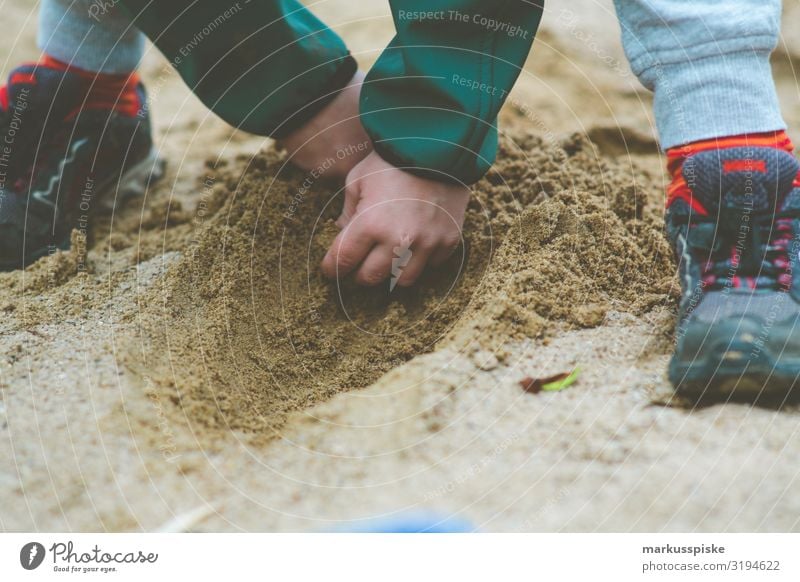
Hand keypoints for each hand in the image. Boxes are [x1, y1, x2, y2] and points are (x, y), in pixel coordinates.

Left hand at [321, 152, 469, 287]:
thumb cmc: (391, 160)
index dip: (331, 269)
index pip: (342, 261)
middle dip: (358, 273)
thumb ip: (348, 212)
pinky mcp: (448, 240)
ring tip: (388, 257)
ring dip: (391, 272)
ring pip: (402, 281)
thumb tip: (342, 234)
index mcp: (369, 223)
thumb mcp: (358, 180)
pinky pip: (431, 265)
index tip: (330, 270)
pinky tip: (416, 243)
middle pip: (370, 278)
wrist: (439, 144)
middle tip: (358, 265)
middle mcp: (398, 239)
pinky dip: (422, 259)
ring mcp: (426, 243)